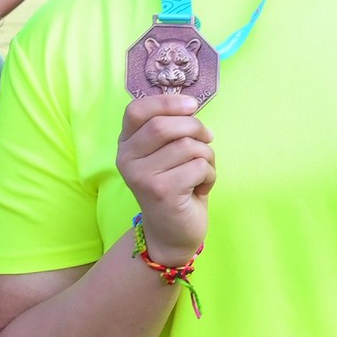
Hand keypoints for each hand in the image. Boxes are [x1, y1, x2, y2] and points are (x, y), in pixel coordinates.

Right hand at [116, 90, 214, 267]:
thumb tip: (190, 104)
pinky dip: (210, 175)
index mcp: (126, 145)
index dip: (167, 102)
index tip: (192, 106)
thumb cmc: (175, 188)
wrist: (172, 234)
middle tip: (207, 140)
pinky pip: (198, 166)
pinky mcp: (162, 191)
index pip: (137, 110)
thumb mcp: (166, 155)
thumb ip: (170, 130)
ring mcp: (142, 176)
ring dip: (207, 156)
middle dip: (195, 128)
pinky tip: (201, 189)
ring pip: (187, 145)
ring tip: (202, 172)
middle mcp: (126, 159)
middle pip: (164, 125)